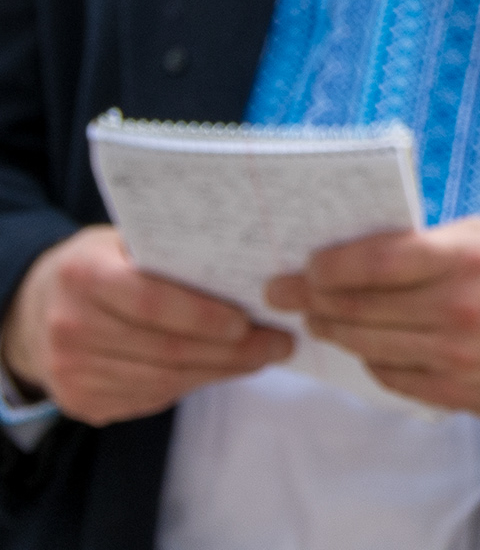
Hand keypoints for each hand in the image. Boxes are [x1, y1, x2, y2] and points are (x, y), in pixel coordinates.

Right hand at [2, 225, 292, 423]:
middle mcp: (71, 326)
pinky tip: (220, 370)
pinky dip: (191, 385)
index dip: (204, 316)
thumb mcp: (123, 241)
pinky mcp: (80, 401)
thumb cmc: (100, 265)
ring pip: (163, 380)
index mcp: (84, 275)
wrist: (35, 311)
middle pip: (165, 350)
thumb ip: (171, 251)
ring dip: (221, 372)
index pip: (151, 302)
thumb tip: (251, 264)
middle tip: (280, 344)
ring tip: (263, 358)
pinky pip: (149, 399)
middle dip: (233, 351)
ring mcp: (71, 370)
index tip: (250, 321)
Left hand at [272, 221, 479, 425]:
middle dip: (312, 298)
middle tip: (285, 292)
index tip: (309, 265)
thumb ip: (430, 243)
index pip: (378, 262)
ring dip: (332, 329)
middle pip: (360, 307)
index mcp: (468, 258)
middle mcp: (457, 308)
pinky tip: (364, 345)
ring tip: (317, 319)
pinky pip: (388, 375)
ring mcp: (453, 355)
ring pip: (366, 343)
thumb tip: (361, 254)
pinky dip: (369, 358)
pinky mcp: (451, 390)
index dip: (332, 265)